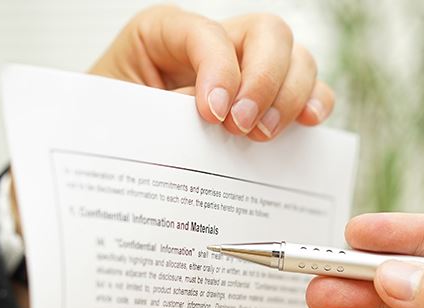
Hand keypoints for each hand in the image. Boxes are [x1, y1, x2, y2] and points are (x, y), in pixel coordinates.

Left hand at [89, 6, 333, 139]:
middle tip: (243, 126)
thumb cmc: (109, 131)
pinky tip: (306, 125)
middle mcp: (214, 43)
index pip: (205, 33)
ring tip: (264, 136)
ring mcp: (246, 68)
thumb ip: (159, 114)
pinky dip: (314, 103)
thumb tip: (209, 120)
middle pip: (266, 32)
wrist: (111, 160)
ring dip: (289, 95)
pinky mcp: (268, 100)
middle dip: (263, 79)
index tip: (212, 113)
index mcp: (163, 34)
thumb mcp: (119, 119)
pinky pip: (309, 89)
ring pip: (295, 56)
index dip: (217, 68)